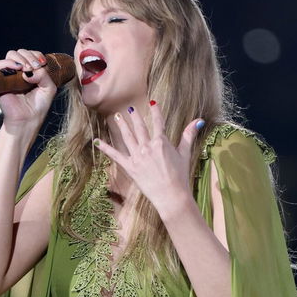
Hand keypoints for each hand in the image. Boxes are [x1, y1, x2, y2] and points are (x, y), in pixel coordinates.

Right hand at [0, 49, 56, 134]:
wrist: (27, 120)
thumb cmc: (38, 107)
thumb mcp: (49, 88)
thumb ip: (44, 74)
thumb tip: (30, 70)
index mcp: (30, 71)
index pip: (31, 54)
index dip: (36, 55)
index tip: (42, 63)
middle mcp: (19, 71)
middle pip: (20, 52)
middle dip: (30, 56)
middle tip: (35, 66)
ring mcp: (9, 75)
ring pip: (11, 55)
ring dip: (21, 58)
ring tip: (27, 69)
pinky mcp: (0, 80)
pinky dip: (9, 63)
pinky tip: (19, 70)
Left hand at [94, 101, 203, 217]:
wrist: (171, 195)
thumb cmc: (180, 176)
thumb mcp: (185, 153)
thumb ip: (189, 135)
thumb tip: (199, 120)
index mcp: (161, 142)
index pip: (158, 122)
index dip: (155, 111)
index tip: (152, 102)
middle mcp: (147, 147)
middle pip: (140, 128)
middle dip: (135, 117)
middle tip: (130, 109)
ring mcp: (137, 156)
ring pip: (127, 137)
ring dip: (122, 126)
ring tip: (117, 117)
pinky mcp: (129, 167)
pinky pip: (115, 155)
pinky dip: (105, 148)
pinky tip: (97, 141)